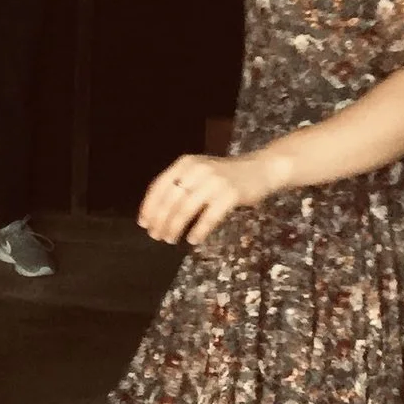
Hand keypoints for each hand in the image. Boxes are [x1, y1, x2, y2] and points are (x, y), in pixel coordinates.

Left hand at [138, 152, 281, 246]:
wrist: (260, 169)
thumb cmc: (224, 175)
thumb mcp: (198, 172)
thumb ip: (179, 186)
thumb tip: (154, 214)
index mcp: (185, 163)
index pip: (159, 186)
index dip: (149, 206)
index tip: (144, 224)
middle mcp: (197, 170)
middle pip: (171, 200)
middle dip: (160, 220)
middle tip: (156, 236)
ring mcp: (214, 181)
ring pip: (186, 209)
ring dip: (175, 227)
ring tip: (170, 240)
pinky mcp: (230, 194)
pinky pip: (209, 217)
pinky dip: (198, 230)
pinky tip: (192, 239)